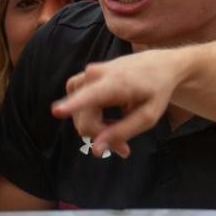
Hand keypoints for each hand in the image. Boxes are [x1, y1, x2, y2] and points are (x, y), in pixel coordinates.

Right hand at [52, 49, 188, 158]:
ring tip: (117, 126)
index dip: (71, 105)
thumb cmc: (157, 91)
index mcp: (116, 83)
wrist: (159, 65)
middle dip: (100, 136)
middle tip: (124, 147)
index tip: (56, 111)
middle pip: (85, 119)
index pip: (90, 96)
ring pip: (78, 114)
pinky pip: (77, 106)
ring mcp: (86, 75)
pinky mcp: (81, 78)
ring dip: (94, 127)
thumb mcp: (148, 117)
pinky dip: (89, 117)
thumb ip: (121, 133)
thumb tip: (95, 150)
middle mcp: (95, 75)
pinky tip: (105, 118)